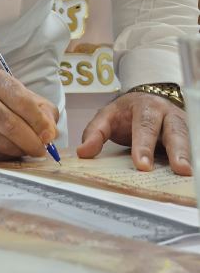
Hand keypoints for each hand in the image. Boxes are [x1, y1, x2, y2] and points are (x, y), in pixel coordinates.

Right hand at [0, 64, 58, 160]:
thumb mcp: (17, 92)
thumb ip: (40, 109)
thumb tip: (50, 133)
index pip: (20, 100)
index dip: (38, 121)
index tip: (49, 135)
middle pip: (9, 124)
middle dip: (30, 141)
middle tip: (41, 150)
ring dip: (18, 150)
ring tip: (26, 150)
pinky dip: (4, 156)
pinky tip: (9, 151)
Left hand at [77, 92, 191, 174]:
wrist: (148, 100)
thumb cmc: (127, 113)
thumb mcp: (107, 117)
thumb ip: (94, 133)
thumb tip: (83, 152)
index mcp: (145, 106)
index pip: (144, 126)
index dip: (144, 145)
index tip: (142, 164)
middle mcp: (167, 114)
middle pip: (174, 130)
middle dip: (177, 150)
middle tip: (179, 169)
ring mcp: (181, 124)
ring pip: (187, 138)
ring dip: (188, 155)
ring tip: (188, 173)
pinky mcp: (189, 135)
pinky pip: (192, 147)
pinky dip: (192, 157)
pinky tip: (190, 173)